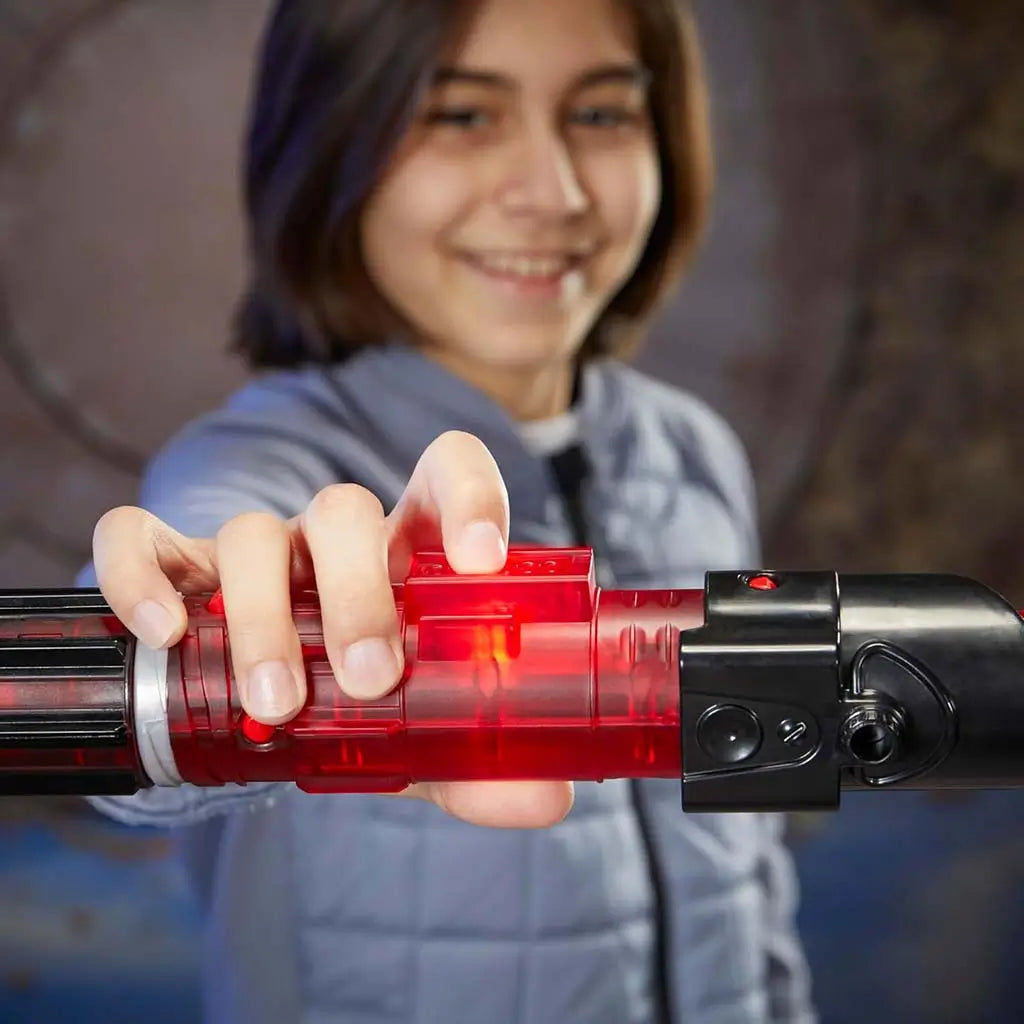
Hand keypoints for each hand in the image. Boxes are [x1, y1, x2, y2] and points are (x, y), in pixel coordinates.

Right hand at [92, 430, 573, 827]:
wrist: (267, 709)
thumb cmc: (360, 699)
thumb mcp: (421, 731)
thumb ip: (479, 762)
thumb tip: (549, 800)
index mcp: (408, 551)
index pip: (446, 473)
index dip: (471, 495)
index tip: (484, 560)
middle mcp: (332, 538)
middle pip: (343, 512)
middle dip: (357, 592)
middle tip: (368, 677)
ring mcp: (255, 547)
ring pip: (252, 534)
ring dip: (263, 617)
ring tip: (276, 703)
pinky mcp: (177, 564)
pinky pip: (142, 539)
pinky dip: (142, 576)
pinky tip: (164, 635)